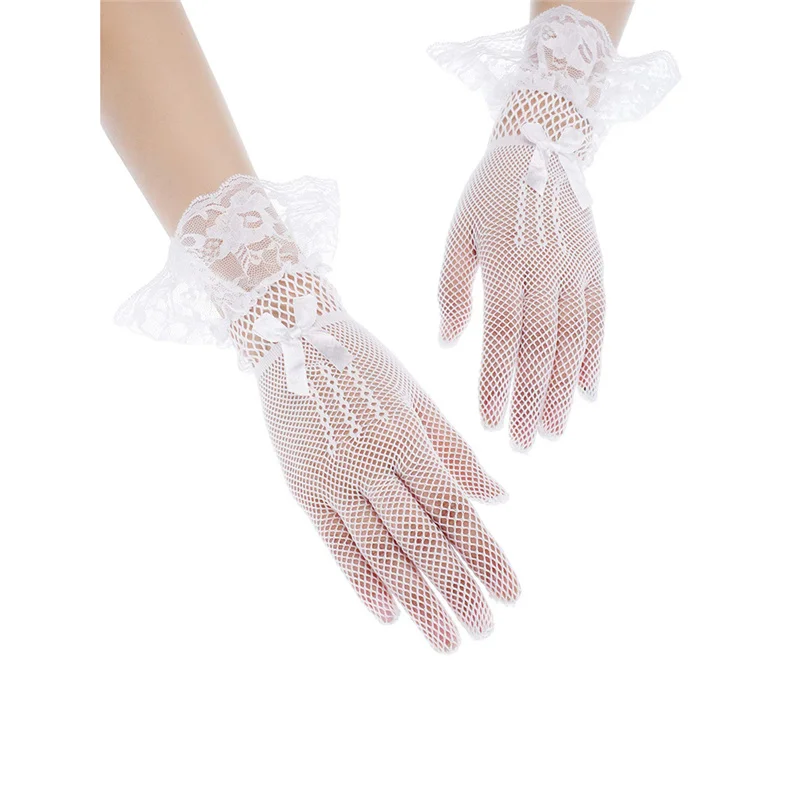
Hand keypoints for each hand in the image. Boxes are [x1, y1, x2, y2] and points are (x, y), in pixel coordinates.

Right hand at [119, 175, 519, 651]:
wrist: (290, 338)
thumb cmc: (365, 362)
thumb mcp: (417, 394)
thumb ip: (456, 450)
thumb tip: (499, 498)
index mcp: (405, 436)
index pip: (454, 509)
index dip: (485, 555)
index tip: (511, 595)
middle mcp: (369, 464)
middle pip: (421, 539)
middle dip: (457, 590)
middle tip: (485, 632)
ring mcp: (331, 480)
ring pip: (380, 551)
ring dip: (416, 601)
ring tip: (446, 641)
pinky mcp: (301, 489)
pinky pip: (334, 544)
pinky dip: (361, 581)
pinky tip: (387, 615)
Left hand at [439, 90, 603, 448]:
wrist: (543, 147)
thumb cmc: (487, 197)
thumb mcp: (457, 234)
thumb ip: (451, 289)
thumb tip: (448, 342)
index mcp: (506, 261)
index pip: (503, 334)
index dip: (497, 379)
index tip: (489, 421)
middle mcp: (547, 268)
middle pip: (540, 346)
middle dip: (531, 400)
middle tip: (523, 444)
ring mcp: (577, 269)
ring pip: (574, 340)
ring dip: (564, 390)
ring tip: (554, 431)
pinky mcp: (597, 268)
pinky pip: (600, 320)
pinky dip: (595, 358)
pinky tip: (588, 393)